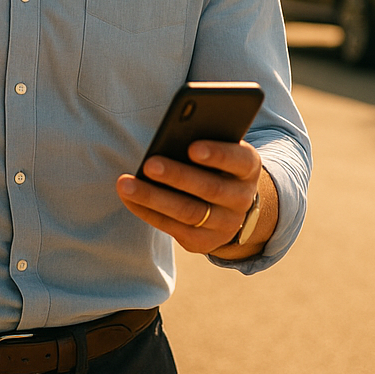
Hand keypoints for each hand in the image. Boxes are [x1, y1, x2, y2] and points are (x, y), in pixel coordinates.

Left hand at [116, 139, 262, 255]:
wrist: (229, 204)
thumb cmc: (214, 163)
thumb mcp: (218, 147)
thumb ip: (203, 139)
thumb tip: (172, 131)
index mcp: (248, 168)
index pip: (239, 161)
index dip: (218, 154)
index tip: (192, 147)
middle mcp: (242, 199)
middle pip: (210, 188)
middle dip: (177, 176)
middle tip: (149, 164)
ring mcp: (225, 224)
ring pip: (188, 212)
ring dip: (154, 197)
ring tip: (126, 184)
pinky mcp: (204, 242)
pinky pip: (173, 228)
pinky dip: (148, 211)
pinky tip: (128, 197)